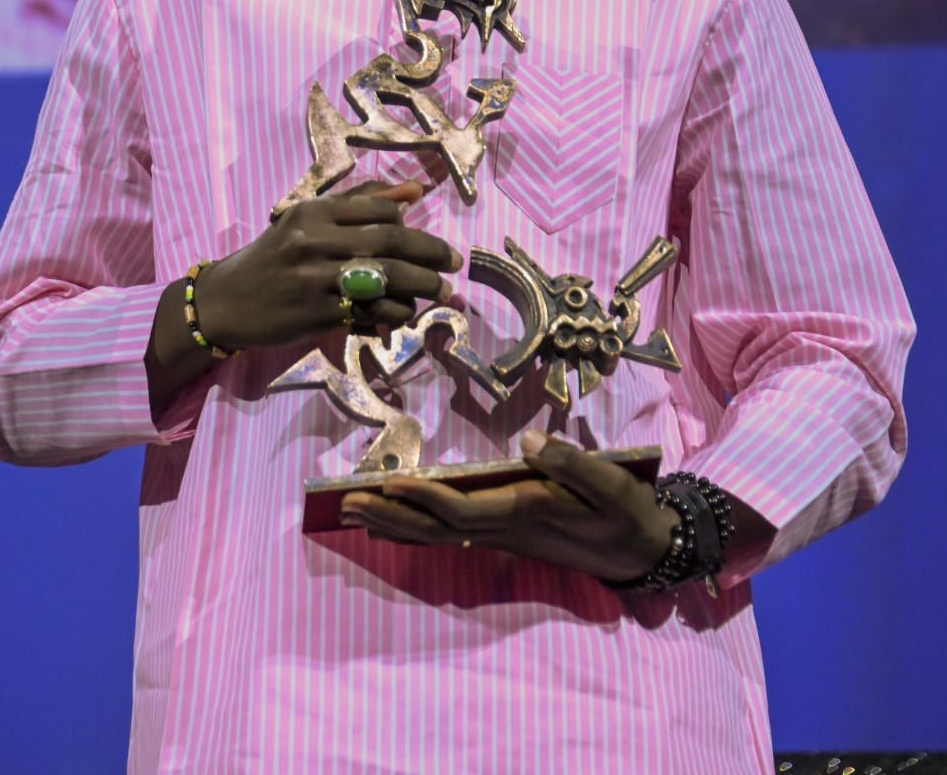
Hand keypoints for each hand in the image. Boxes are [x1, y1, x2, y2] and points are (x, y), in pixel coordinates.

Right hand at [187, 180, 461, 352]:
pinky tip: (404, 315)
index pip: (380, 209)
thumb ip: (360, 202)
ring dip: (423, 286)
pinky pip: (371, 312)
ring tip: (441, 291)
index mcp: (314, 211)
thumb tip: (414, 190)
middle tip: (455, 262)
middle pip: (391, 242)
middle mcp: (315, 241)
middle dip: (432, 253)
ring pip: (387, 279)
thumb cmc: (274, 256)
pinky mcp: (317, 314)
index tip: (428, 238)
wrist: (226, 301)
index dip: (412, 224)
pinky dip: (395, 314)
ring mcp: (316, 279)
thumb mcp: (308, 220)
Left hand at [339, 430, 679, 582]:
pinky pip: (452, 534)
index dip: (425, 499)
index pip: (464, 510)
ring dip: (396, 524)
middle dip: (391, 516)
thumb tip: (530, 441)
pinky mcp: (509, 531)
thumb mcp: (613, 485)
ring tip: (354, 512)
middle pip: (438, 529)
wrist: (645, 550)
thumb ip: (574, 463)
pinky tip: (397, 523)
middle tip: (345, 502)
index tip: (389, 482)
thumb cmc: (629, 512)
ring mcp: (505, 534)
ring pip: (440, 536)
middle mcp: (507, 529)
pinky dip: (419, 528)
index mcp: (527, 513)